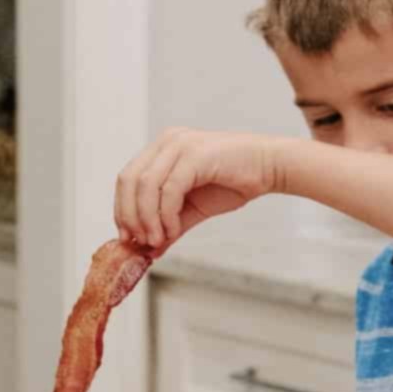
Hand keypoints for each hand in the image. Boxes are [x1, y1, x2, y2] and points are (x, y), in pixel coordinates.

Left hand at [114, 127, 288, 253]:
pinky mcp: (194, 155)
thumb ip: (171, 225)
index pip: (127, 178)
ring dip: (147, 218)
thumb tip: (151, 249)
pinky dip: (166, 214)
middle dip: (130, 215)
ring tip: (156, 240)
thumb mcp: (195, 209)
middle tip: (139, 242)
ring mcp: (179, 145)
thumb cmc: (235, 183)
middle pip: (129, 180)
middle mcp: (166, 142)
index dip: (122, 209)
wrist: (270, 168)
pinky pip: (169, 189)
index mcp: (162, 149)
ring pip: (146, 185)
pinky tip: (174, 230)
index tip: (128, 237)